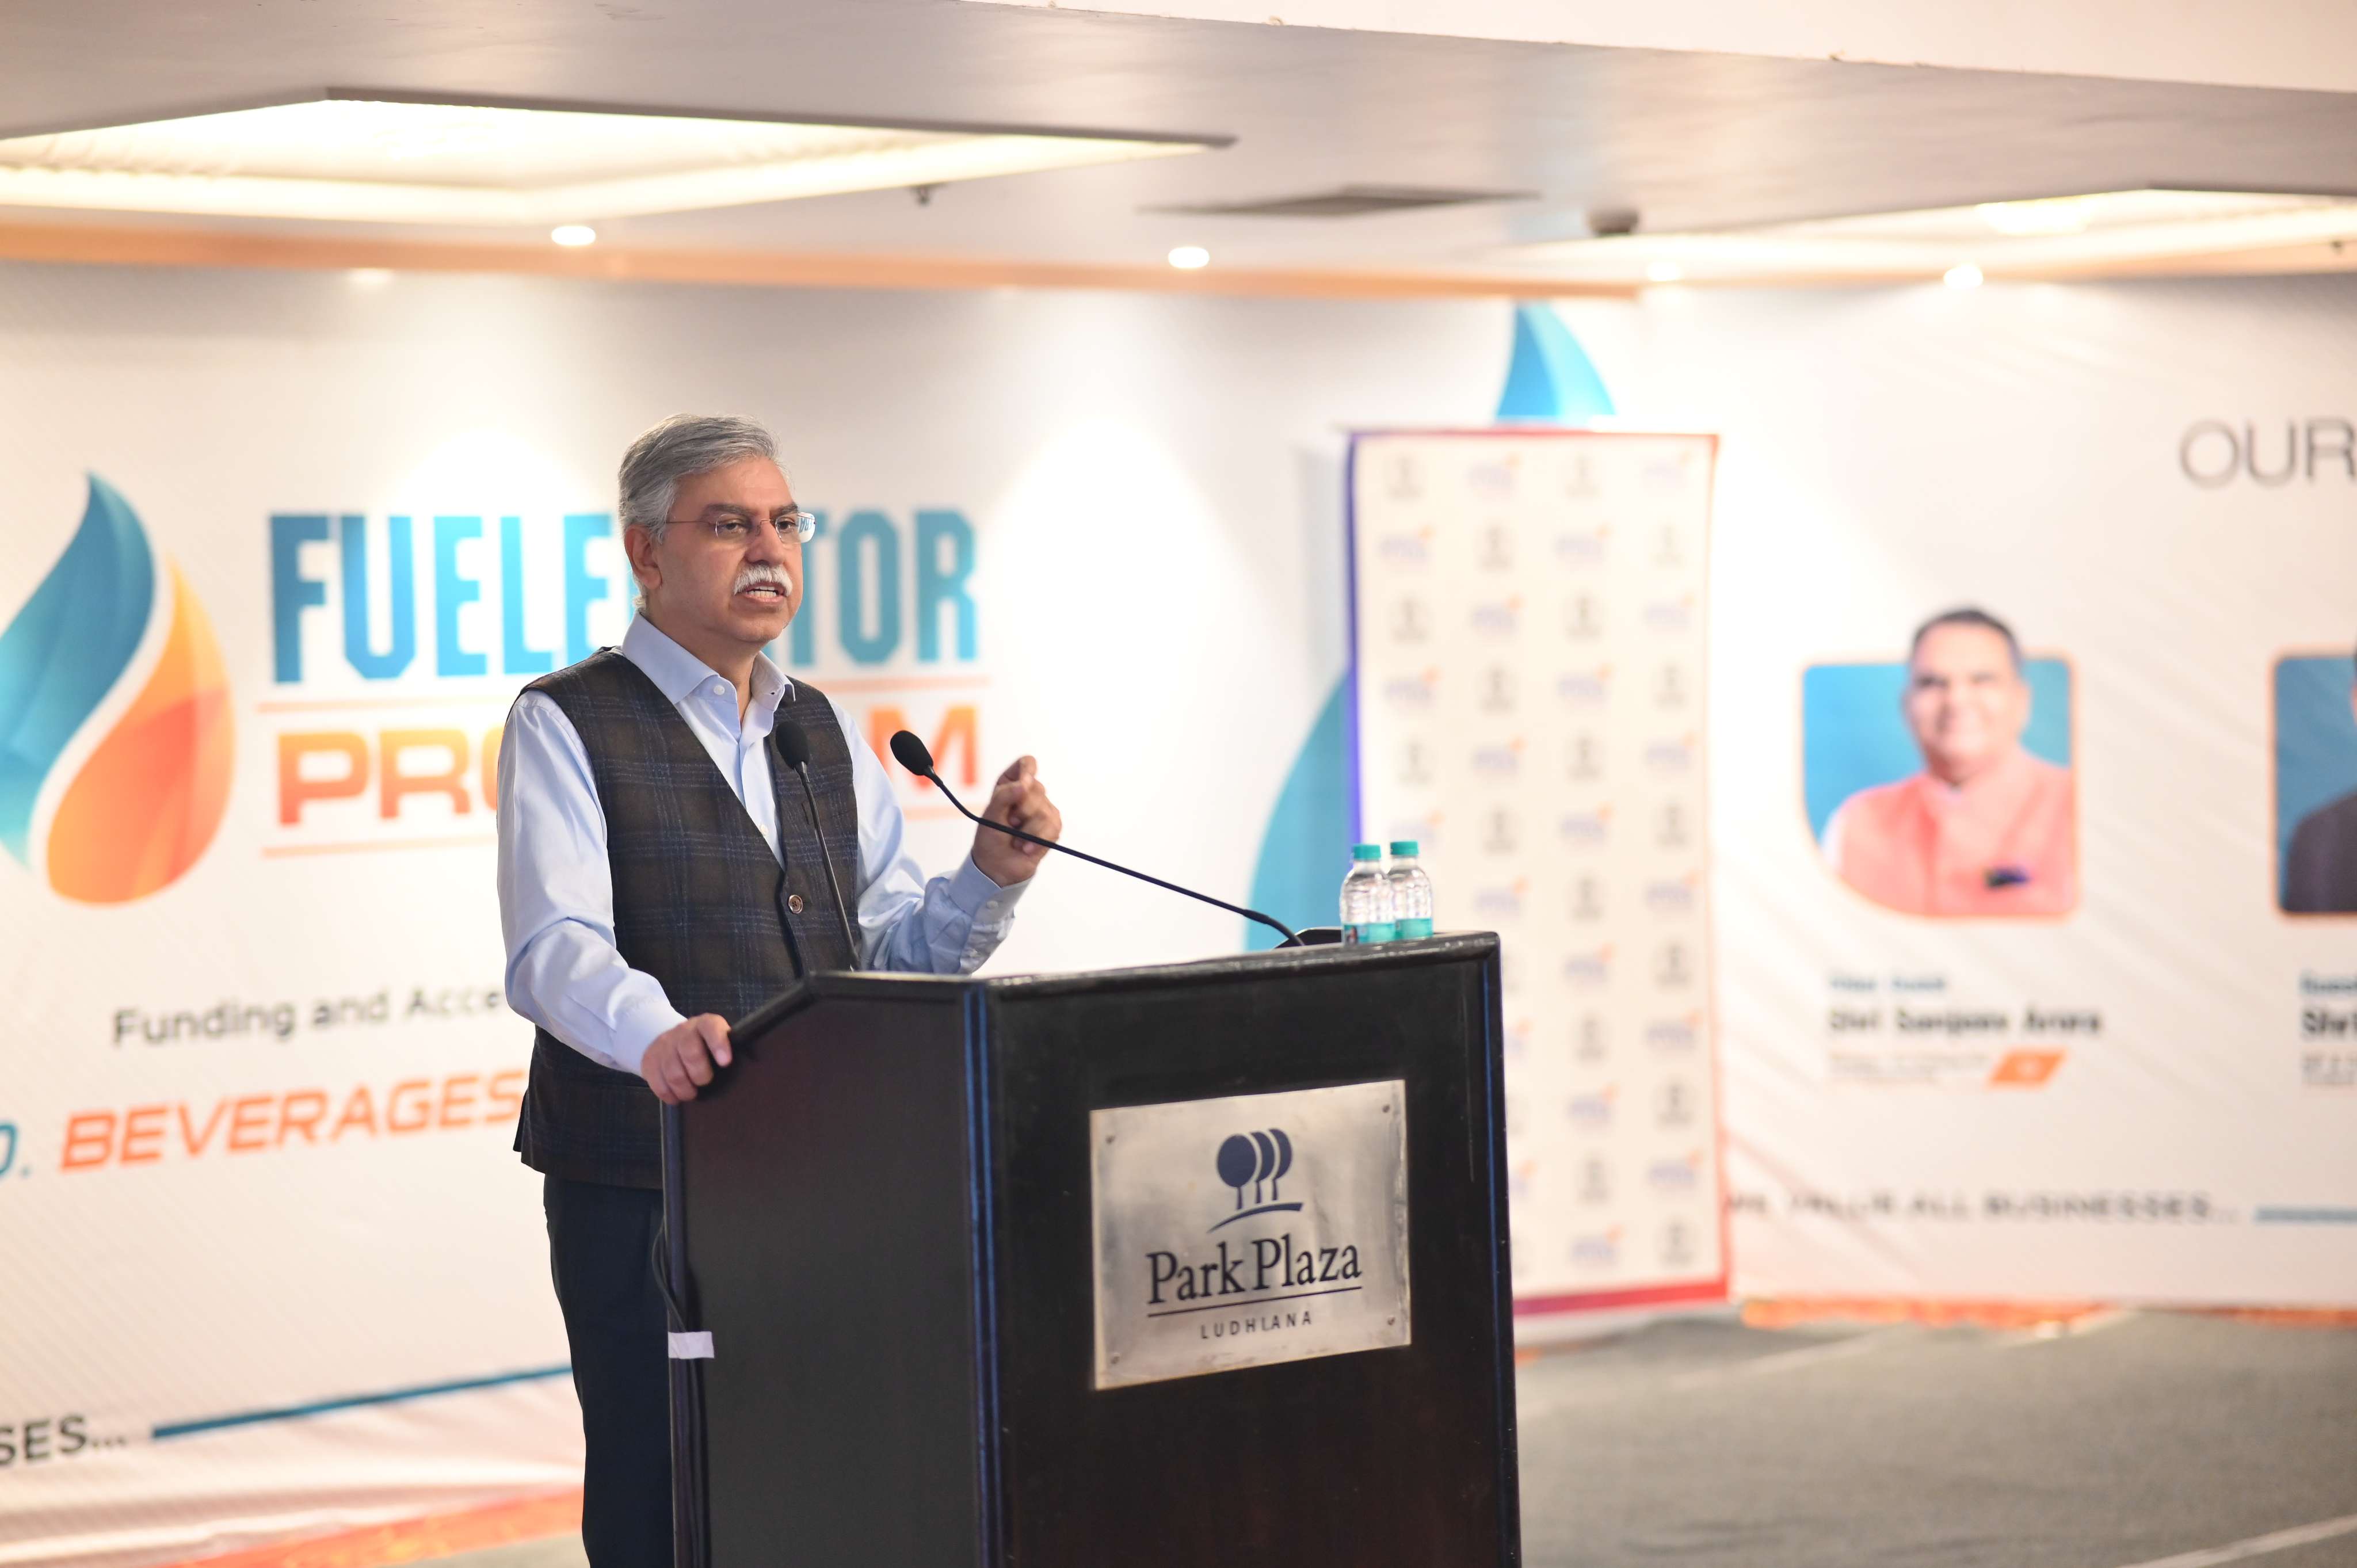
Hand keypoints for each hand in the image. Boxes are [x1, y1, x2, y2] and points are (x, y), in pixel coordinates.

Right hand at [639, 1014, 731, 1103]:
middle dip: (700, 1074)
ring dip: (684, 1089)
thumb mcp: (717, 1041)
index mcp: (705, 1024)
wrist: (670, 1040)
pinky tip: (676, 1097)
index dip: (718, 1044)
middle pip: (690, 1052)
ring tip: (690, 1093)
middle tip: (704, 1082)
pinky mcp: (650, 1060)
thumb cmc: (703, 1046)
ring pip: (673, 1071)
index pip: (711, 1028)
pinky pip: (657, 1082)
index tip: (725, 1062)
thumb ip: (727, 1049)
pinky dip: (668, 1094)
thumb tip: (746, 1063)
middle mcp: (683, 1031)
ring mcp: (664, 1045)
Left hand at [971, 755, 1061, 885]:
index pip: (1027, 764)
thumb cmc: (990, 838)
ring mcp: (1044, 810)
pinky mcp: (1053, 827)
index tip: (1022, 785)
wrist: (998, 867)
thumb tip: (1024, 785)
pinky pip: (1052, 828)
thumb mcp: (990, 815)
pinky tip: (1026, 848)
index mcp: (1012, 783)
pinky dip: (1036, 841)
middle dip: (1020, 810)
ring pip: (1044, 812)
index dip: (1027, 771)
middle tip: (1009, 823)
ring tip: (1016, 840)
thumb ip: (1004, 796)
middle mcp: (1030, 794)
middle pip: (1037, 788)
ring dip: (1026, 831)